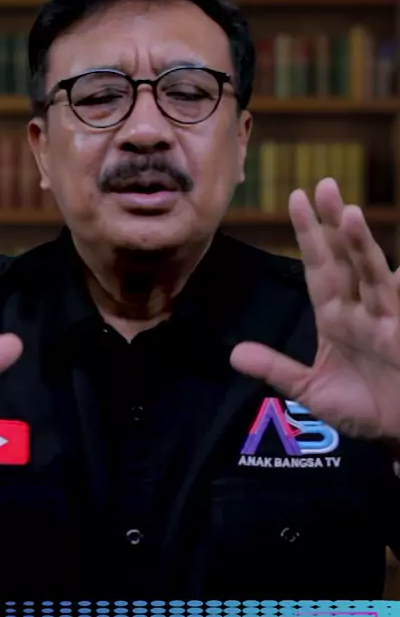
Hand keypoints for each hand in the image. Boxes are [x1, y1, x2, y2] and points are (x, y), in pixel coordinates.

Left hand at [230, 178, 399, 441]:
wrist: (399, 433)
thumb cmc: (364, 407)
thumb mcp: (311, 390)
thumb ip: (276, 369)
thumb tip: (233, 354)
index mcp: (335, 315)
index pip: (318, 266)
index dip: (308, 233)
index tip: (296, 198)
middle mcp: (360, 308)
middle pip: (344, 257)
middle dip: (332, 223)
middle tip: (322, 183)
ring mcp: (384, 317)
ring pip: (371, 272)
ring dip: (360, 245)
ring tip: (347, 214)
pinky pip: (396, 298)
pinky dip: (395, 279)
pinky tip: (396, 263)